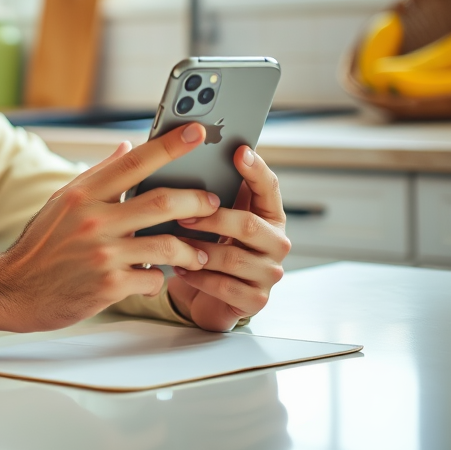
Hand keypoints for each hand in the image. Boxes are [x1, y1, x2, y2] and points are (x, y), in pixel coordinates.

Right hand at [0, 123, 220, 337]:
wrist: (14, 290)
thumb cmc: (42, 245)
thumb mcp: (63, 202)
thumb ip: (99, 175)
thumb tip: (128, 146)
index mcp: (83, 194)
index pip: (134, 161)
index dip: (170, 145)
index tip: (197, 131)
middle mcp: (93, 220)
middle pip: (161, 202)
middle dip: (196, 201)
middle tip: (213, 202)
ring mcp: (102, 254)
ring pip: (166, 245)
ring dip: (189, 249)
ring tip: (197, 251)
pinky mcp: (108, 287)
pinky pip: (152, 278)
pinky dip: (159, 278)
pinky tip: (155, 277)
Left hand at [167, 146, 290, 331]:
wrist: (207, 296)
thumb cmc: (209, 246)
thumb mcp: (214, 218)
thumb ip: (212, 191)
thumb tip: (185, 152)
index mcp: (270, 215)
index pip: (270, 188)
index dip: (255, 169)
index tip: (238, 150)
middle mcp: (276, 242)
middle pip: (249, 225)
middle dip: (212, 218)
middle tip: (181, 214)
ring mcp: (269, 273)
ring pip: (233, 257)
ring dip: (199, 249)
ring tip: (174, 243)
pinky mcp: (255, 299)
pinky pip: (224, 286)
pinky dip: (197, 276)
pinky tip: (179, 268)